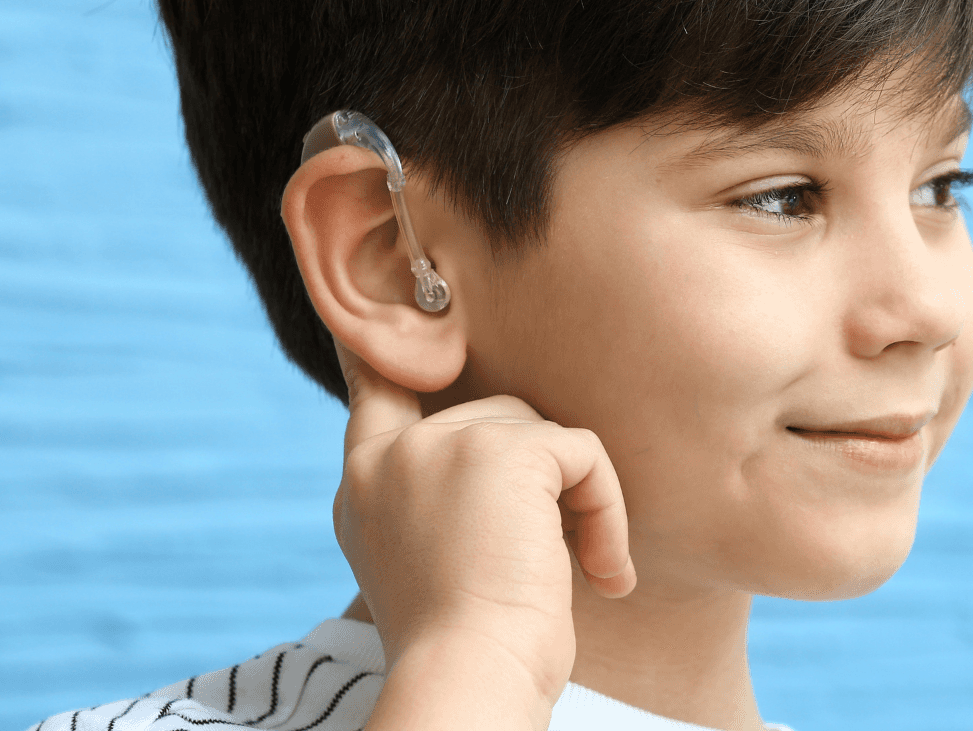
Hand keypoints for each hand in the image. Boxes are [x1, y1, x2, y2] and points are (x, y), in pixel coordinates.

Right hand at [332, 345, 634, 730]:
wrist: (469, 678)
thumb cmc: (469, 648)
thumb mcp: (435, 560)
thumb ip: (446, 495)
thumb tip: (519, 457)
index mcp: (365, 486)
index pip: (376, 387)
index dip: (393, 345)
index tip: (402, 295)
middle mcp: (391, 457)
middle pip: (497, 416)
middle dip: (544, 479)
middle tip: (556, 561)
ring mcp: (442, 445)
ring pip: (545, 435)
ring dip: (580, 504)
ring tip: (580, 573)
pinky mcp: (502, 450)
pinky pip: (583, 454)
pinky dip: (607, 512)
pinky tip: (603, 574)